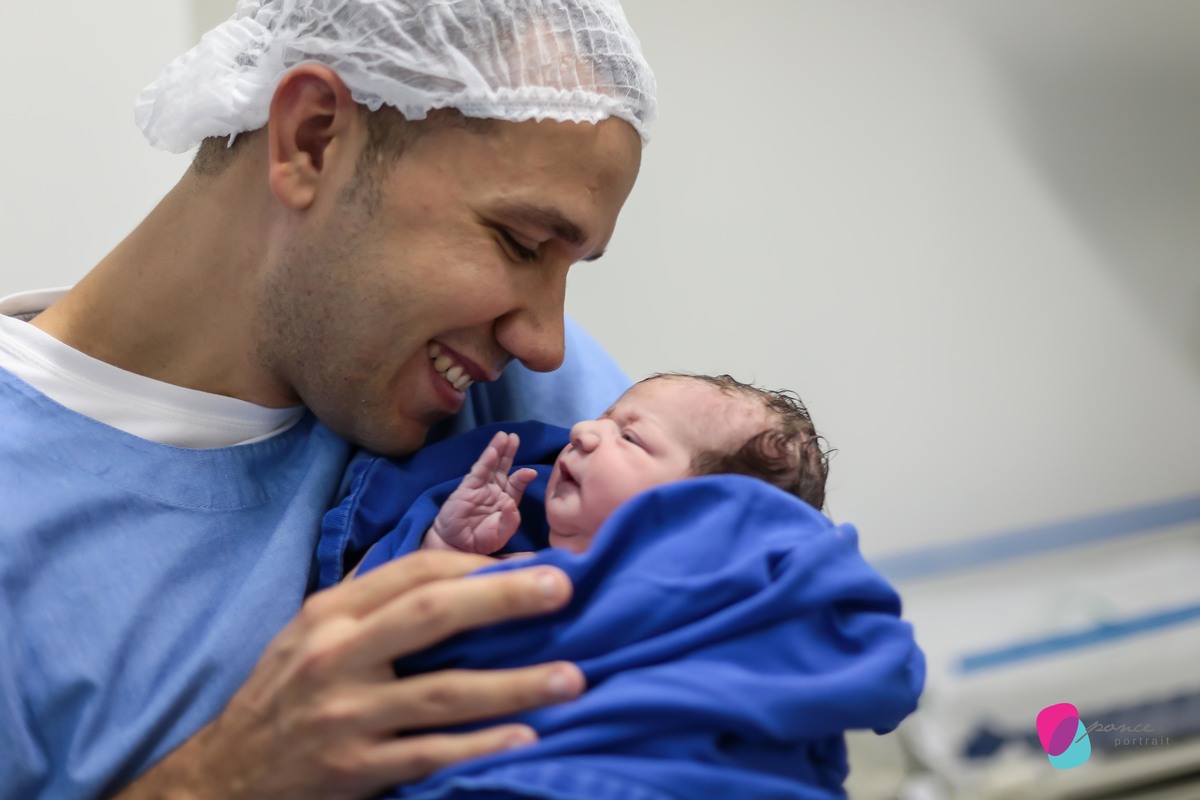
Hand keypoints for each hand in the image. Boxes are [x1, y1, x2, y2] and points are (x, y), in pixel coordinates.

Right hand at [116, 552, 582, 799]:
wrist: (228, 771)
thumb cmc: (289, 690)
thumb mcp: (315, 630)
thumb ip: (376, 599)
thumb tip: (463, 570)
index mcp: (333, 611)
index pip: (415, 571)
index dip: (480, 564)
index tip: (536, 562)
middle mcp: (338, 654)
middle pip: (432, 614)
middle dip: (503, 599)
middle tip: (564, 588)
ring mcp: (347, 714)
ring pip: (444, 693)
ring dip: (514, 684)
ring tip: (571, 678)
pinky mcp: (355, 767)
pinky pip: (430, 754)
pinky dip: (480, 746)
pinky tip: (525, 737)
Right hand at [425, 431, 537, 554]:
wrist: (457, 546)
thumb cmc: (481, 540)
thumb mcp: (501, 534)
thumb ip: (510, 520)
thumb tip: (512, 504)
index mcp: (506, 500)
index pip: (516, 483)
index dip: (523, 476)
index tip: (531, 472)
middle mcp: (494, 490)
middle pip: (504, 467)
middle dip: (509, 452)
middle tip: (514, 437)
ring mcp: (480, 488)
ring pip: (491, 465)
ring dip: (497, 450)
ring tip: (503, 437)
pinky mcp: (467, 488)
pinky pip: (478, 472)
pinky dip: (485, 461)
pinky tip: (492, 451)